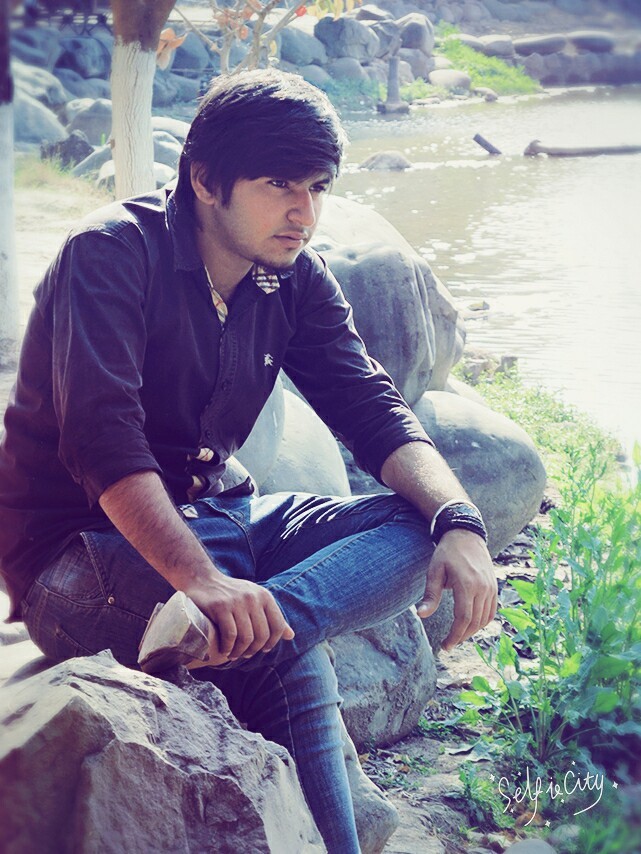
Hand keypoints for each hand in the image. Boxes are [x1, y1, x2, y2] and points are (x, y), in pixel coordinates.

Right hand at [185, 574, 294, 661]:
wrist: (203, 580)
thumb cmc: (231, 594)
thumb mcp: (255, 600)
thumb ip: (272, 617)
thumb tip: (291, 636)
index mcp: (264, 596)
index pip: (277, 626)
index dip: (272, 642)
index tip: (263, 649)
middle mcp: (253, 597)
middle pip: (261, 635)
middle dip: (253, 650)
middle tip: (245, 654)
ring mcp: (237, 602)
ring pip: (246, 637)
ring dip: (240, 651)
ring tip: (233, 655)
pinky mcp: (220, 607)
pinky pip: (230, 635)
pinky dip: (228, 647)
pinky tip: (224, 650)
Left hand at [417, 529, 496, 650]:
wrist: (466, 535)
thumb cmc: (447, 553)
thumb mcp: (434, 572)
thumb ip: (430, 595)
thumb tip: (421, 615)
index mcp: (466, 584)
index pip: (463, 619)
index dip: (454, 636)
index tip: (444, 646)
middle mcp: (482, 588)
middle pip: (474, 622)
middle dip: (461, 636)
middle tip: (448, 644)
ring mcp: (491, 588)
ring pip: (484, 619)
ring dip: (471, 631)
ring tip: (457, 635)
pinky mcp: (494, 587)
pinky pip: (492, 611)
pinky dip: (482, 622)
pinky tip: (470, 625)